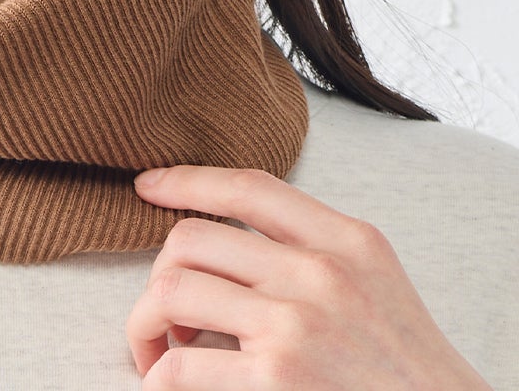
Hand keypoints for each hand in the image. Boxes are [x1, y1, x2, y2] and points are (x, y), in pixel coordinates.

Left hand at [126, 165, 491, 389]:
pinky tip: (167, 383)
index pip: (248, 185)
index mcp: (346, 240)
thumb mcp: (373, 278)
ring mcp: (295, 325)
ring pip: (171, 292)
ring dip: (146, 324)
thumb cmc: (402, 362)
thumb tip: (226, 234)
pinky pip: (181, 366)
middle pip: (192, 239)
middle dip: (159, 274)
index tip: (146, 186)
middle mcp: (319, 272)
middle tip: (163, 312)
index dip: (186, 179)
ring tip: (159, 349)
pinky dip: (159, 378)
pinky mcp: (277, 380)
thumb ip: (312, 245)